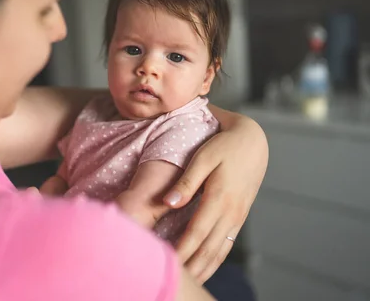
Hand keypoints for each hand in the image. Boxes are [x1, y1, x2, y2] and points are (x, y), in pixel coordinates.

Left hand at [164, 115, 267, 282]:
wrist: (253, 141)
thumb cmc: (223, 146)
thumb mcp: (203, 158)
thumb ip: (187, 182)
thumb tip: (168, 203)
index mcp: (220, 197)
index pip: (197, 232)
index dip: (182, 250)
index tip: (168, 263)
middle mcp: (232, 212)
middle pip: (209, 248)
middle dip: (192, 266)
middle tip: (175, 280)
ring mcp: (238, 216)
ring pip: (220, 250)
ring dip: (205, 268)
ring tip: (189, 281)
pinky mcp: (240, 216)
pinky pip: (227, 244)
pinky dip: (216, 259)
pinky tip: (205, 267)